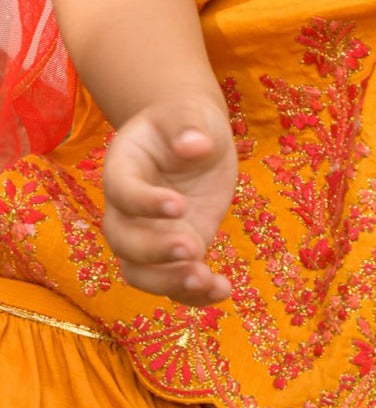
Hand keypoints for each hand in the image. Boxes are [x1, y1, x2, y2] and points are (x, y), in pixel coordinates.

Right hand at [102, 95, 237, 306]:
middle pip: (124, 241)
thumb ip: (188, 125)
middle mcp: (126, 208)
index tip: (179, 205)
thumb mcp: (189, 113)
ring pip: (141, 272)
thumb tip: (195, 145)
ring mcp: (149, 233)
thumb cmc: (186, 121)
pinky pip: (174, 282)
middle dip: (155, 251)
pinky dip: (194, 294)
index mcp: (123, 167)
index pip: (122, 191)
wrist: (192, 138)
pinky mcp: (175, 249)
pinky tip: (222, 290)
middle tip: (193, 248)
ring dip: (170, 283)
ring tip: (206, 280)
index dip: (145, 203)